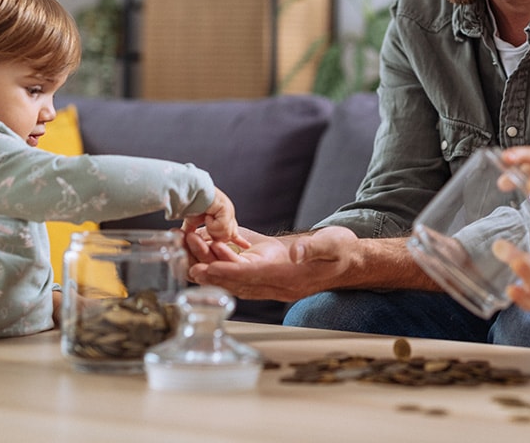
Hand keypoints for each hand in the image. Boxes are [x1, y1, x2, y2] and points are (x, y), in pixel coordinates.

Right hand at [181, 188, 248, 249]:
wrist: (191, 194)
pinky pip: (222, 228)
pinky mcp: (227, 211)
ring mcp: (229, 213)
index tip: (247, 245)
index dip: (239, 240)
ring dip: (212, 229)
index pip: (233, 232)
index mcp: (223, 217)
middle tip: (207, 224)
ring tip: (206, 218)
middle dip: (217, 235)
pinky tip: (208, 215)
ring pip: (226, 235)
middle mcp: (229, 215)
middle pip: (229, 236)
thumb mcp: (193, 222)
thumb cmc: (191, 204)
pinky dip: (211, 224)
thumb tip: (187, 238)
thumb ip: (194, 232)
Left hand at [187, 225, 359, 302]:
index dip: (226, 273)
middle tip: (184, 255)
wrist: (345, 260)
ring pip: (233, 277)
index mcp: (288, 279)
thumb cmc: (341, 252)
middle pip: (235, 280)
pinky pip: (238, 271)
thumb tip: (298, 253)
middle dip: (209, 268)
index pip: (251, 277)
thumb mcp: (333, 245)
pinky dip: (219, 262)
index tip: (204, 269)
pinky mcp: (266, 272)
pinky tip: (203, 248)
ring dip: (210, 265)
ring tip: (186, 249)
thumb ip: (314, 248)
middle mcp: (275, 284)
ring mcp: (269, 281)